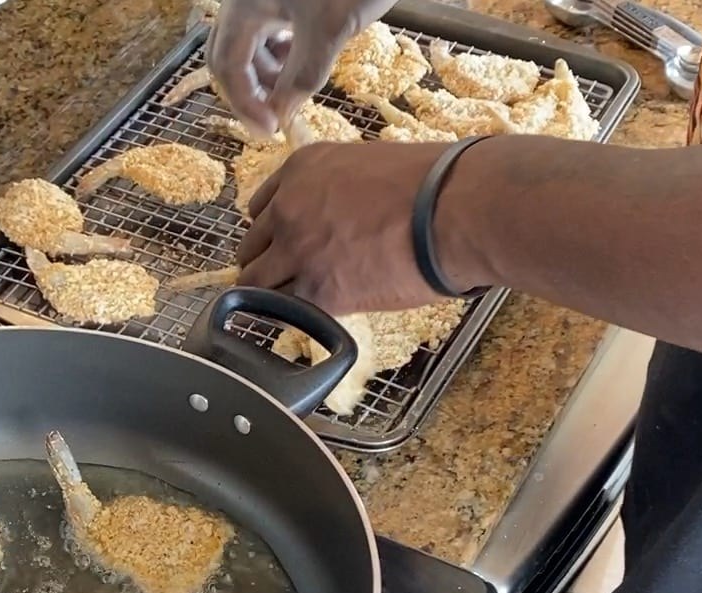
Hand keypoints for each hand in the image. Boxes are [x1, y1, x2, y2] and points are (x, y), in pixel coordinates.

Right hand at [207, 0, 391, 134]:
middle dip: (251, 88)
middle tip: (276, 116)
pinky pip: (270, 25)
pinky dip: (282, 49)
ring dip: (267, 71)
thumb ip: (302, 77)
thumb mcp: (330, 31)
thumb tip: (282, 116)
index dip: (244, 103)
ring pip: (250, 39)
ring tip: (294, 88)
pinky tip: (304, 59)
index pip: (226, 65)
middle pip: (230, 51)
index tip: (269, 130)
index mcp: (244, 3)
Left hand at [237, 140, 488, 312]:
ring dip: (272, 294)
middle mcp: (287, 207)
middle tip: (289, 276)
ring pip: (257, 283)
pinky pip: (286, 310)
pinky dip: (296, 316)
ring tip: (297, 302)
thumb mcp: (367, 166)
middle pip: (251, 246)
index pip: (261, 208)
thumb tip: (340, 215)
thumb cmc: (429, 184)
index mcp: (300, 169)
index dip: (276, 231)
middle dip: (268, 263)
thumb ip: (338, 190)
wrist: (450, 212)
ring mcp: (295, 250)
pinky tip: (315, 316)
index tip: (287, 243)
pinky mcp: (314, 290)